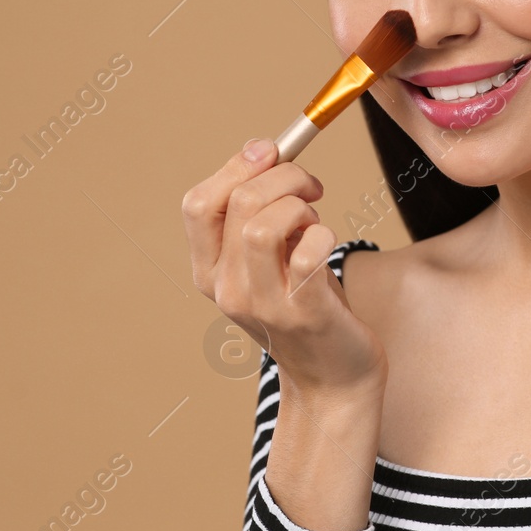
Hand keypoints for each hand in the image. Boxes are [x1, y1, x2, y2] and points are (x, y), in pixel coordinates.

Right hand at [182, 137, 386, 394]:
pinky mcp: (304, 314)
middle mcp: (226, 290)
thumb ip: (258, 213)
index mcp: (208, 272)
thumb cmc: (307, 305)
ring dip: (299, 206)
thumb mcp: (269, 259)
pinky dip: (323, 234)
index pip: (197, 204)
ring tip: (314, 221)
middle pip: (239, 203)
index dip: (236, 166)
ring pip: (261, 226)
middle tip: (311, 188)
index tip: (271, 152)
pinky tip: (328, 242)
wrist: (333, 380)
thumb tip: (265, 150)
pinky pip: (307, 254)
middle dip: (284, 175)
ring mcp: (263, 306)